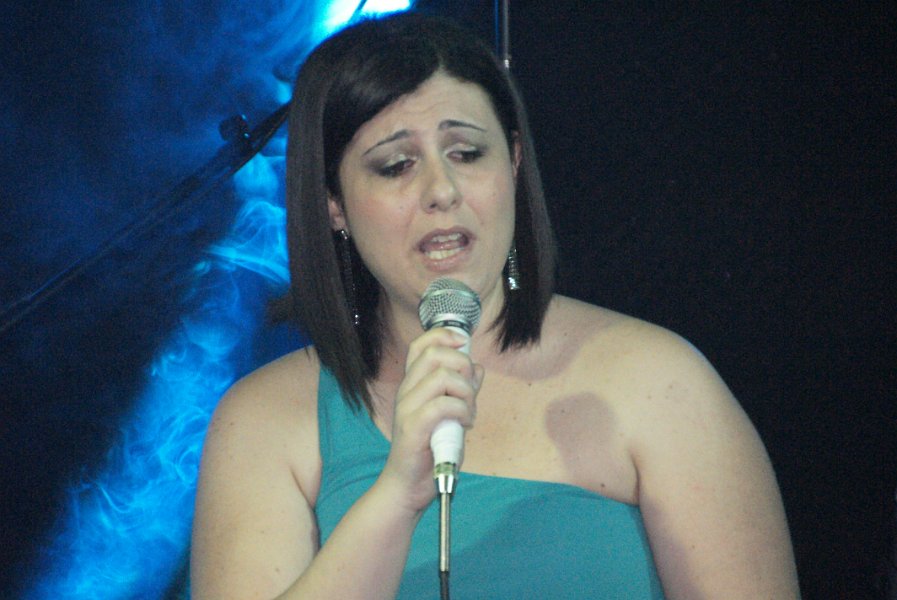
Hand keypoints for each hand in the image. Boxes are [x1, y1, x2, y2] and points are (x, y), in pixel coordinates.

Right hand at [377, 328, 483, 512]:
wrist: (409, 487)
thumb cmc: (430, 451)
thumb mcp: (451, 415)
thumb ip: (462, 390)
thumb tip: (477, 368)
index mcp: (413, 385)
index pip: (420, 345)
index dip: (443, 335)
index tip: (463, 343)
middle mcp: (406, 392)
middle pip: (433, 354)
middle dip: (462, 364)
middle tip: (470, 388)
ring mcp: (407, 409)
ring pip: (442, 377)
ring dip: (466, 392)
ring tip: (469, 412)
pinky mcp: (413, 428)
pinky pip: (443, 405)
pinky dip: (462, 411)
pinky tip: (465, 424)